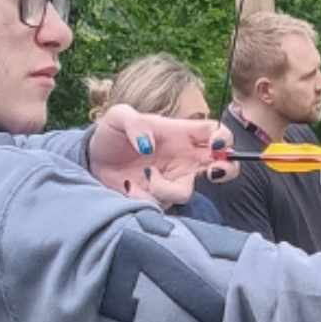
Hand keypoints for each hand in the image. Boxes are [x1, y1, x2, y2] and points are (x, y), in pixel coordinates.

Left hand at [90, 105, 223, 206]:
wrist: (93, 161)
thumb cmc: (112, 135)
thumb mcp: (118, 117)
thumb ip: (134, 122)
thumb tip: (148, 144)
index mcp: (182, 134)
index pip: (216, 133)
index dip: (224, 138)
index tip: (216, 144)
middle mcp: (184, 159)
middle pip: (224, 166)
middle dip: (227, 169)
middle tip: (213, 171)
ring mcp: (172, 181)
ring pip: (186, 193)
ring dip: (165, 188)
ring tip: (145, 176)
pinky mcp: (156, 199)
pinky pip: (159, 204)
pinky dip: (143, 198)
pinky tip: (129, 187)